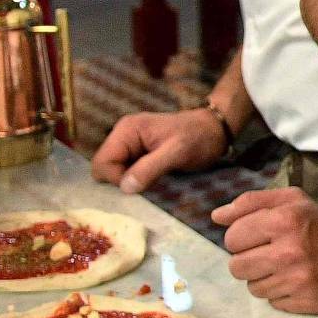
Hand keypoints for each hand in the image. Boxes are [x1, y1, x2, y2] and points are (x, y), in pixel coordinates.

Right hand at [91, 108, 225, 194]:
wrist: (215, 131)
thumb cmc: (198, 138)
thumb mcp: (177, 153)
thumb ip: (149, 168)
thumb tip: (124, 187)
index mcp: (127, 130)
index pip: (102, 163)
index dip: (117, 178)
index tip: (140, 183)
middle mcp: (123, 135)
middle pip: (104, 168)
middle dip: (121, 181)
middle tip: (148, 183)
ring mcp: (129, 144)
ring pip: (113, 173)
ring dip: (129, 182)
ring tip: (152, 181)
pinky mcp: (137, 154)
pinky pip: (125, 172)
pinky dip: (134, 180)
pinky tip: (152, 180)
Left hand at [212, 187, 317, 314]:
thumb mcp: (293, 201)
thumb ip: (252, 203)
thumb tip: (217, 216)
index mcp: (284, 221)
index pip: (233, 238)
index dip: (241, 238)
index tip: (257, 238)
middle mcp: (288, 252)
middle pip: (237, 267)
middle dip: (248, 261)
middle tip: (267, 256)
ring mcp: (297, 281)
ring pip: (253, 288)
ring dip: (264, 278)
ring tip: (284, 269)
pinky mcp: (306, 303)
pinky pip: (273, 303)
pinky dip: (281, 294)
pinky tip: (296, 282)